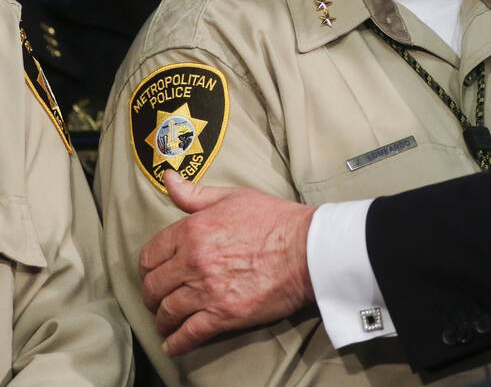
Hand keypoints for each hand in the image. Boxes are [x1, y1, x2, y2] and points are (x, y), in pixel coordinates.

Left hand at [139, 170, 316, 355]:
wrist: (309, 248)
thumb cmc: (276, 219)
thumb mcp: (234, 197)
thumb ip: (196, 194)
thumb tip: (168, 178)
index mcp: (192, 231)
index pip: (150, 255)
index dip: (149, 267)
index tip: (154, 273)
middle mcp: (193, 262)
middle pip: (153, 287)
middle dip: (152, 295)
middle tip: (159, 299)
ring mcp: (207, 291)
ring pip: (167, 312)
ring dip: (163, 319)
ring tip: (167, 322)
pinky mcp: (224, 315)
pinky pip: (188, 335)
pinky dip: (176, 343)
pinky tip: (174, 344)